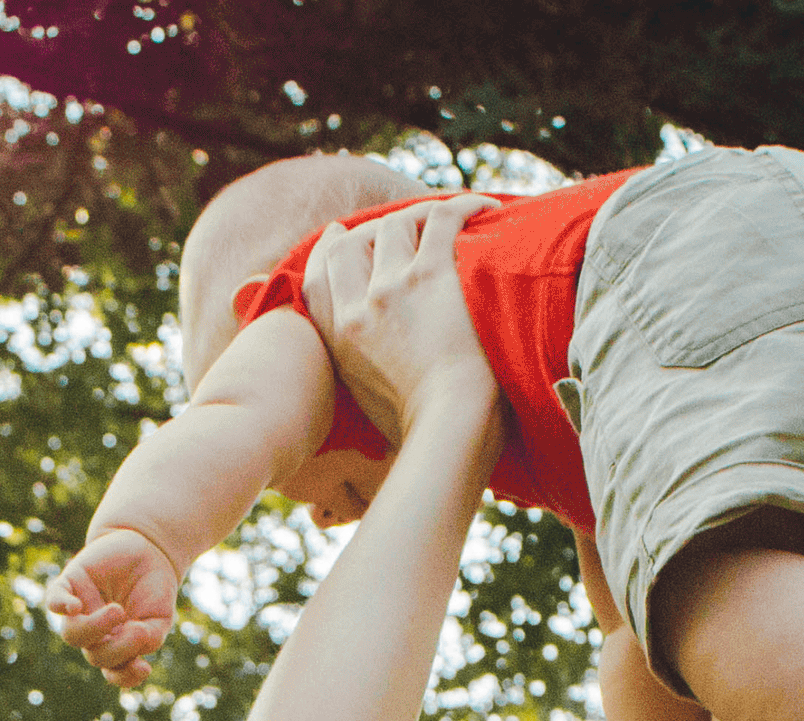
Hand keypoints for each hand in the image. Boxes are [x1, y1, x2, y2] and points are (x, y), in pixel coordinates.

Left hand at [44, 526, 183, 687]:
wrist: (148, 550)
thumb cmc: (153, 590)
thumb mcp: (160, 619)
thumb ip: (150, 639)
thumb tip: (134, 641)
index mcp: (115, 646)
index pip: (113, 671)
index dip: (124, 677)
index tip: (144, 667)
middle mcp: (94, 633)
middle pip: (94, 656)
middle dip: (118, 648)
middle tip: (138, 627)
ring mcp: (80, 610)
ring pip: (73, 635)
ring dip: (95, 629)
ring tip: (117, 611)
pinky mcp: (70, 583)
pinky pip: (54, 599)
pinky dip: (61, 604)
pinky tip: (75, 606)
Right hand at [300, 194, 500, 446]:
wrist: (450, 428)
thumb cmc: (424, 430)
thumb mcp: (371, 403)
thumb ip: (364, 374)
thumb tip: (379, 374)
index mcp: (342, 338)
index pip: (319, 278)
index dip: (327, 250)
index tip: (336, 234)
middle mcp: (361, 306)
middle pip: (352, 242)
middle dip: (372, 228)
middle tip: (401, 222)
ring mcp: (394, 286)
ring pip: (395, 224)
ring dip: (419, 216)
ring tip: (447, 218)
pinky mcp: (433, 274)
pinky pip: (442, 218)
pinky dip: (463, 206)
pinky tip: (485, 209)